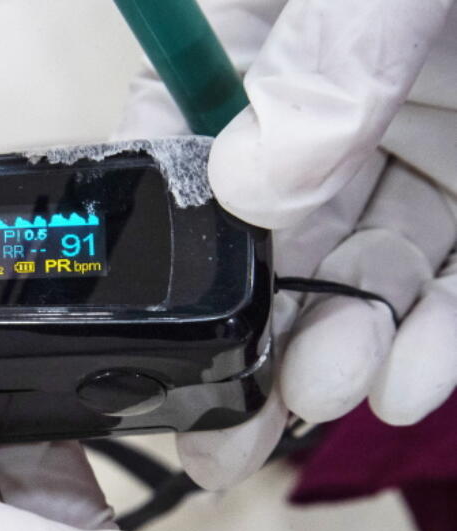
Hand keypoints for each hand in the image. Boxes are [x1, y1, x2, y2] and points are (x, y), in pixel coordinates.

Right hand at [115, 1, 456, 488]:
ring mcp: (414, 148)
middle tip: (228, 424)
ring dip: (338, 348)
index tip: (168, 329)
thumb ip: (325, 58)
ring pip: (361, 271)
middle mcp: (328, 107)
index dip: (166, 245)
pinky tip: (409, 382)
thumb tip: (256, 181)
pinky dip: (435, 339)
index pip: (182, 149)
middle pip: (265, 239)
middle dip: (252, 337)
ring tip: (323, 394)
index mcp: (262, 41)